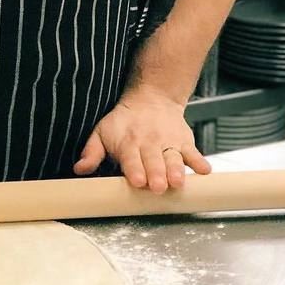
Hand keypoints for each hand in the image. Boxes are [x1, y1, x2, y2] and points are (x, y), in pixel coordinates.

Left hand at [73, 83, 211, 192]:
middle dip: (157, 174)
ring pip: (174, 158)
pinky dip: (200, 161)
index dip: (134, 169)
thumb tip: (79, 169)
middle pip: (154, 161)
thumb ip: (92, 152)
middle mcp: (149, 143)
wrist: (152, 96)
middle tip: (159, 187)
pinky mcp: (184, 142)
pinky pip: (194, 152)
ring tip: (179, 182)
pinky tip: (205, 171)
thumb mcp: (102, 131)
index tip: (137, 181)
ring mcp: (169, 143)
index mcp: (128, 143)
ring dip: (177, 170)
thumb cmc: (124, 121)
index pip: (131, 158)